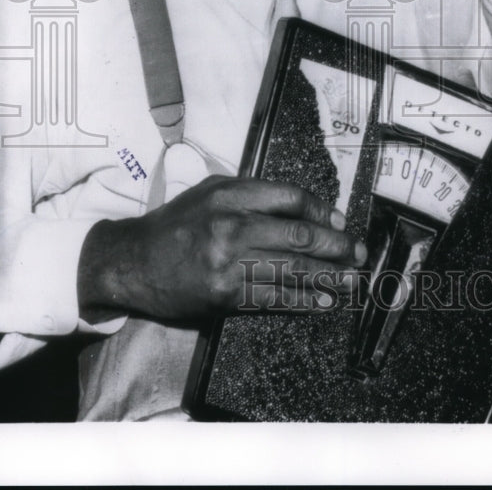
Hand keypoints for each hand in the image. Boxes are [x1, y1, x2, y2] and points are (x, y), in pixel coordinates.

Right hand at [78, 177, 365, 322]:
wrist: (132, 261)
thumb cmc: (176, 224)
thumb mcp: (210, 192)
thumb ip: (252, 195)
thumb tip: (304, 209)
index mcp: (230, 194)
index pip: (290, 198)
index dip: (321, 210)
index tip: (338, 221)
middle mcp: (231, 224)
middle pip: (299, 234)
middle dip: (336, 244)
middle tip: (358, 251)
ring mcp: (228, 262)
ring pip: (291, 268)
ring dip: (328, 275)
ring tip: (351, 278)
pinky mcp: (224, 294)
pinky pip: (272, 297)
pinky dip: (301, 299)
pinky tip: (322, 300)